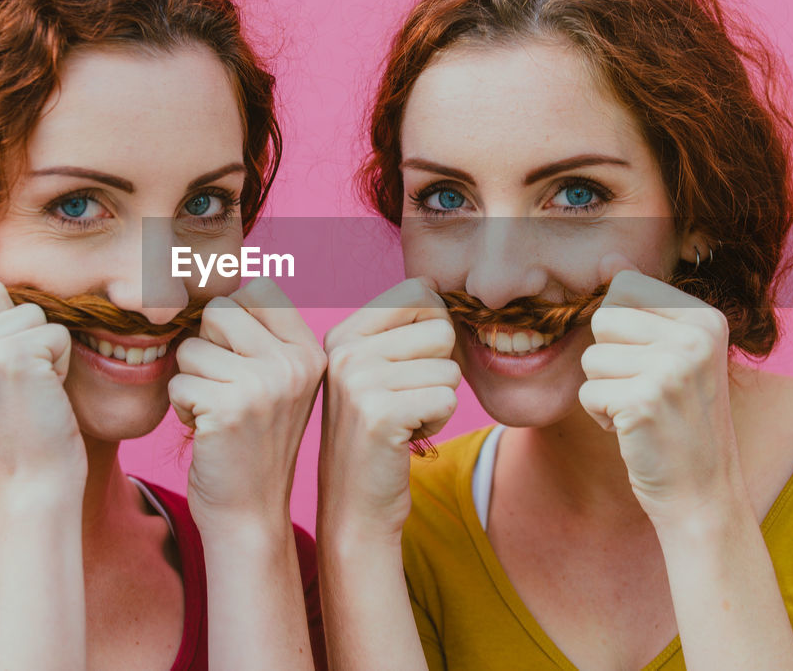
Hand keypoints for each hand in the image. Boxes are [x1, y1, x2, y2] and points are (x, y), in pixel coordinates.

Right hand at [0, 276, 85, 501]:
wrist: (26, 491)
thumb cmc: (5, 437)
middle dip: (15, 329)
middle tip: (12, 381)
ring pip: (29, 311)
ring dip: (41, 349)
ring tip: (26, 393)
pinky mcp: (11, 357)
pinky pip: (56, 332)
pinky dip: (61, 363)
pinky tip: (44, 399)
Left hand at [167, 277, 325, 531]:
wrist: (250, 515)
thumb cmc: (249, 443)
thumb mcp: (273, 382)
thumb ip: (258, 334)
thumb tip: (216, 278)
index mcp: (311, 351)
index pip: (256, 290)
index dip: (229, 322)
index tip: (237, 362)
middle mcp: (296, 362)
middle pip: (219, 311)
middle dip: (205, 349)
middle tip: (223, 389)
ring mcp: (267, 384)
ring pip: (191, 348)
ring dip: (190, 382)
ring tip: (216, 413)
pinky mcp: (232, 408)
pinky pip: (178, 382)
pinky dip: (182, 408)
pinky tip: (208, 432)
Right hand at [319, 278, 460, 540]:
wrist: (353, 506)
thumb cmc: (377, 435)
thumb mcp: (375, 371)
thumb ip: (399, 328)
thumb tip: (434, 285)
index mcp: (343, 333)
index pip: (419, 292)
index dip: (433, 330)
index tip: (407, 367)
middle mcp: (344, 350)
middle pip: (441, 330)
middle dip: (438, 370)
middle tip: (405, 401)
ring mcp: (358, 381)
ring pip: (449, 369)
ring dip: (437, 401)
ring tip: (402, 421)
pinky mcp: (381, 414)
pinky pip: (447, 400)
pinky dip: (437, 423)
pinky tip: (404, 438)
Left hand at [578, 254, 744, 526]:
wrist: (703, 494)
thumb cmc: (680, 422)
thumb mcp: (675, 356)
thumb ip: (644, 309)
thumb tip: (607, 261)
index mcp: (707, 317)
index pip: (624, 285)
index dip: (621, 328)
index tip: (650, 362)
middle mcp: (696, 336)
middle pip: (603, 317)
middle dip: (608, 358)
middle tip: (644, 390)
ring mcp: (672, 368)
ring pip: (590, 357)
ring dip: (604, 389)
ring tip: (641, 411)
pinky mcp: (645, 400)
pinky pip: (588, 392)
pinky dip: (600, 416)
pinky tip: (634, 430)